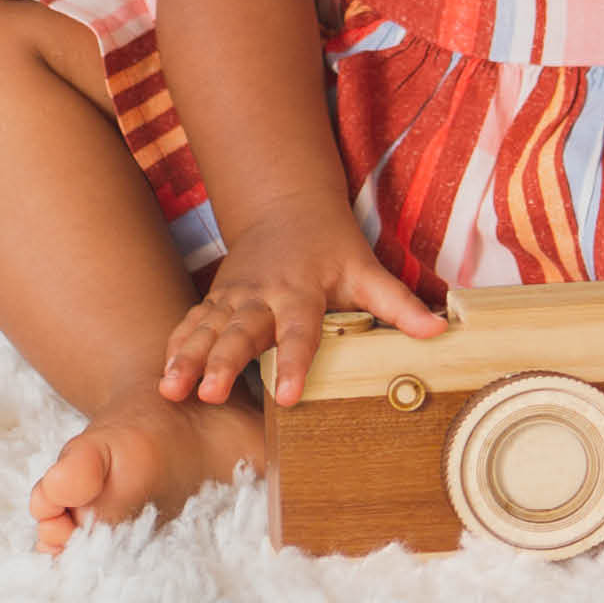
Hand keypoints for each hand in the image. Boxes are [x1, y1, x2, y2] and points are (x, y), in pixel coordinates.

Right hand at [159, 195, 444, 408]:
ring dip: (188, 357)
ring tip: (171, 388)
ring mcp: (234, 296)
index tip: (288, 396)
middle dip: (223, 361)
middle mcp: (263, 294)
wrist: (287, 206)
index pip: (300, 331)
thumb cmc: (332, 247)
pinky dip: (176, 345)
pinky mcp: (216, 299)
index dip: (294, 363)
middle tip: (209, 393)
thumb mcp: (367, 270)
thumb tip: (440, 331)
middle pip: (242, 331)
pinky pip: (192, 322)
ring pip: (208, 328)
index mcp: (302, 291)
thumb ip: (399, 303)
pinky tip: (163, 374)